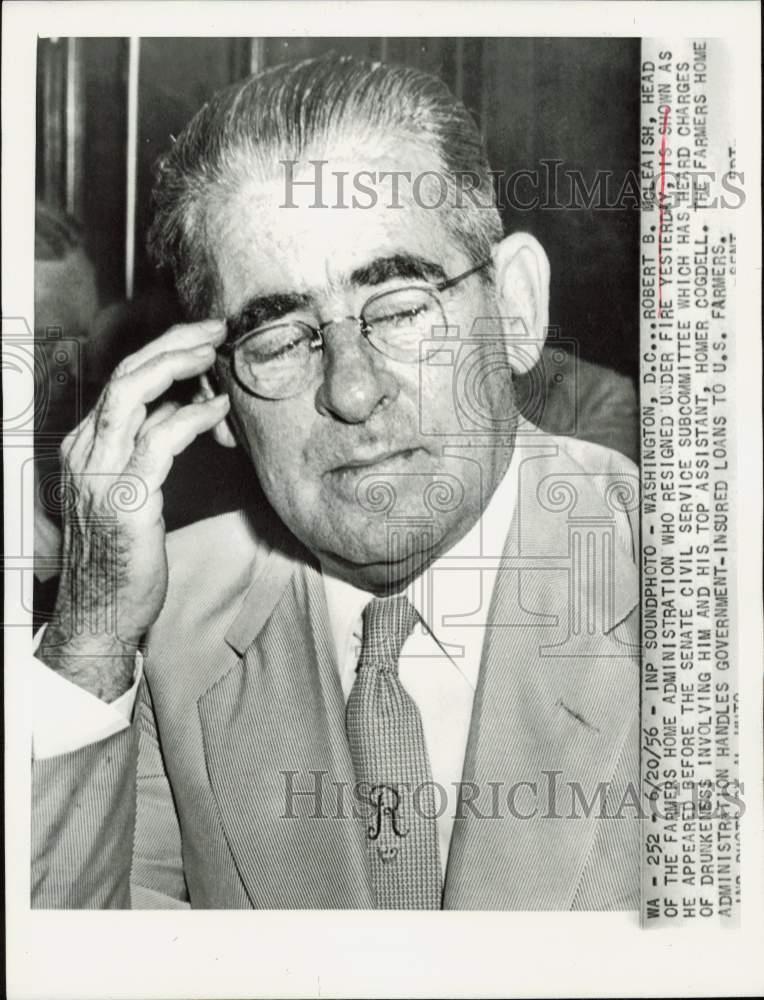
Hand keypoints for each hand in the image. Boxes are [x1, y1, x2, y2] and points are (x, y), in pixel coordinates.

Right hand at [39, 318, 229, 700]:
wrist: (103, 612)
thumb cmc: (125, 553)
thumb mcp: (135, 487)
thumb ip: (151, 445)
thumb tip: (187, 406)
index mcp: (85, 447)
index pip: (121, 381)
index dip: (162, 352)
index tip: (200, 336)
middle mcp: (85, 454)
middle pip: (124, 376)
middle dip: (170, 343)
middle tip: (214, 328)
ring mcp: (100, 476)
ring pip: (132, 396)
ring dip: (179, 366)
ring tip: (216, 352)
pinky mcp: (126, 501)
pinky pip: (160, 442)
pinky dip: (192, 418)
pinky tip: (219, 410)